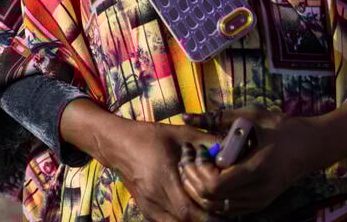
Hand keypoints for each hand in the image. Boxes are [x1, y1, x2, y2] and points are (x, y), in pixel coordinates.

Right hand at [102, 118, 226, 221]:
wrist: (116, 144)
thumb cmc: (148, 136)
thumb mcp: (178, 133)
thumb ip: (205, 141)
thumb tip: (230, 147)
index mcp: (162, 179)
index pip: (188, 210)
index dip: (208, 216)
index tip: (226, 214)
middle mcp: (153, 198)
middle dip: (205, 221)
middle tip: (224, 215)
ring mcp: (147, 207)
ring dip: (193, 221)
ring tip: (210, 215)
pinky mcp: (145, 210)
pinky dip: (181, 221)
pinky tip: (194, 214)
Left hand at [176, 109, 309, 216]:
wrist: (311, 147)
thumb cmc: (281, 127)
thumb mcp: (251, 117)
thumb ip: (217, 118)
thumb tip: (186, 117)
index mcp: (256, 169)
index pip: (215, 185)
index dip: (198, 171)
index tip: (197, 151)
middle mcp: (257, 191)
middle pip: (211, 199)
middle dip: (194, 180)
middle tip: (188, 160)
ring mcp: (259, 201)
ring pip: (216, 208)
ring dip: (200, 189)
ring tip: (196, 167)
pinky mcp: (259, 204)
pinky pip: (227, 209)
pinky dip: (213, 196)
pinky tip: (210, 176)